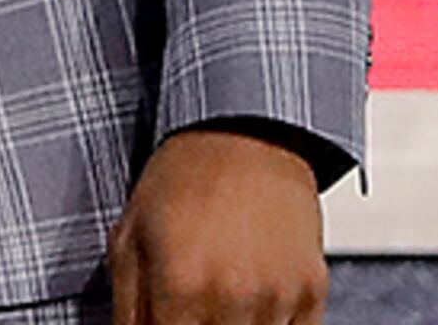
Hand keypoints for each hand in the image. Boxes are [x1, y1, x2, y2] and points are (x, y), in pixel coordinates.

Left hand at [107, 126, 326, 324]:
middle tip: (189, 308)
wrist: (247, 131)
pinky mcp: (311, 290)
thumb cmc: (185, 178)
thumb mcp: (130, 237)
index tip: (166, 319)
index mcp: (182, 285)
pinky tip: (251, 303)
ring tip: (218, 297)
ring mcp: (277, 297)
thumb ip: (127, 309)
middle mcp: (233, 297)